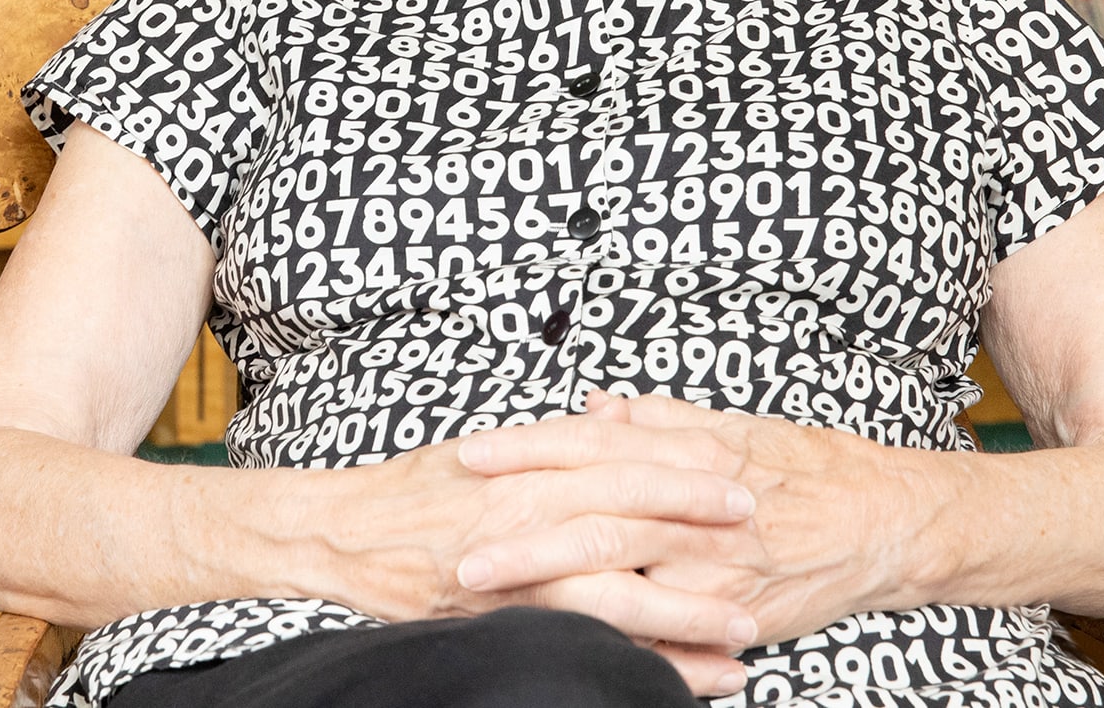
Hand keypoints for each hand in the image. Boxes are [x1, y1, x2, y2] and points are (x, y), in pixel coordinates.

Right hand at [314, 424, 761, 693]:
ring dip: (690, 612)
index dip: (686, 468)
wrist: (340, 533)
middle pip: (637, 519)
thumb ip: (555, 446)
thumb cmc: (413, 491)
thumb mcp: (490, 451)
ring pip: (622, 591)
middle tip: (763, 537)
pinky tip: (692, 679)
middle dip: (704, 531)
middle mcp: (533, 511)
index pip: (628, 461)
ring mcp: (520, 570)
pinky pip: (589, 644)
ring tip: (746, 628)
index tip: (738, 473)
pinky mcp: (507, 617)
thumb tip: (613, 424)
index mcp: (535, 465)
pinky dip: (646, 662)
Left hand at [454, 392, 920, 666]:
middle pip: (591, 509)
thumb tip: (593, 406)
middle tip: (455, 537)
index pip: (591, 442)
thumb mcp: (729, 426)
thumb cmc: (805, 467)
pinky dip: (608, 633)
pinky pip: (659, 629)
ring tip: (484, 587)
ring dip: (543, 578)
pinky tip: (557, 636)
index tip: (471, 453)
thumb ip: (656, 419)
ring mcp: (712, 563)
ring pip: (615, 571)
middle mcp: (695, 503)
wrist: (883, 520)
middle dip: (517, 525)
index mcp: (689, 448)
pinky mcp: (730, 612)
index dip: (528, 447)